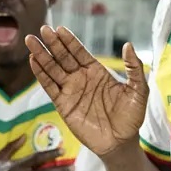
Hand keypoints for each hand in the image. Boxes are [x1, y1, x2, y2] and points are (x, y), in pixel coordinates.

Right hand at [26, 26, 147, 156]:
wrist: (121, 142)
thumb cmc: (131, 117)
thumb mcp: (138, 90)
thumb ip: (134, 67)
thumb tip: (128, 45)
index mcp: (97, 72)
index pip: (80, 52)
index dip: (69, 41)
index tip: (59, 29)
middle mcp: (81, 78)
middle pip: (63, 57)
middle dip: (53, 43)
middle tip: (43, 29)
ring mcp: (71, 91)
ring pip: (53, 69)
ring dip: (42, 55)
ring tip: (31, 41)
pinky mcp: (63, 105)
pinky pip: (50, 87)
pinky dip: (41, 74)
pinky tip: (33, 61)